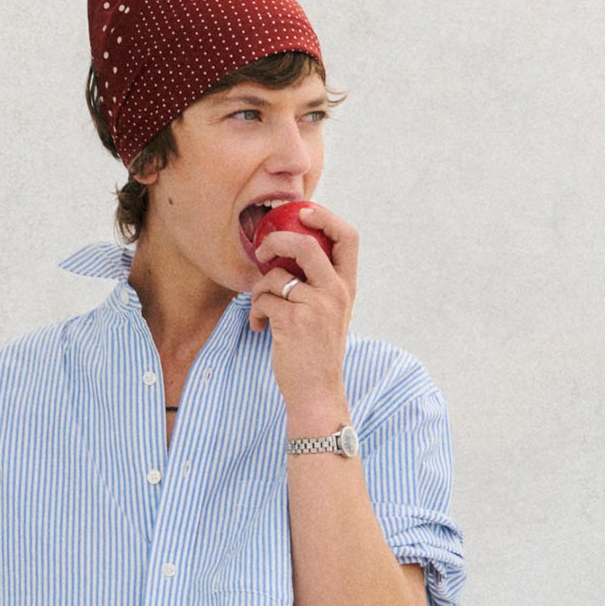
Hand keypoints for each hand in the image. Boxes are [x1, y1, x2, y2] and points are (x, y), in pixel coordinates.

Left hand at [247, 203, 355, 419]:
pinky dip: (257, 312)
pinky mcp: (293, 321)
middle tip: (261, 251)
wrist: (317, 393)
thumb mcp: (330, 314)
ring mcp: (316, 306)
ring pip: (276, 276)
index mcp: (347, 287)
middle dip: (277, 240)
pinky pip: (264, 300)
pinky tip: (261, 328)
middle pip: (305, 244)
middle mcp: (336, 292)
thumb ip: (320, 283)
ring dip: (260, 290)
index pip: (348, 237)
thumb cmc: (317, 353)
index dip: (325, 217)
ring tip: (262, 309)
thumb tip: (290, 251)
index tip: (302, 213)